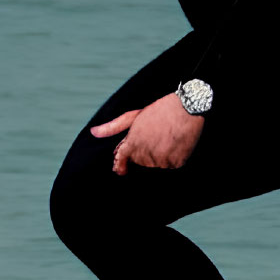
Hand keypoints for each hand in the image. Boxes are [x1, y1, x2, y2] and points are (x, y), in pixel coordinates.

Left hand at [90, 93, 204, 173]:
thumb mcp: (134, 116)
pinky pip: (170, 164)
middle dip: (144, 151)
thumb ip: (113, 127)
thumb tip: (93, 132)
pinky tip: (175, 143)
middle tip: (155, 135)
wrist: (186, 108)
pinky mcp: (175, 163)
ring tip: (166, 137)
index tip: (120, 170)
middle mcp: (145, 155)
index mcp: (133, 144)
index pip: (122, 160)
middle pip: (140, 161)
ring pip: (156, 163)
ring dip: (159, 154)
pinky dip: (172, 156)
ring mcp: (161, 161)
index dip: (120, 165)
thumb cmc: (160, 110)